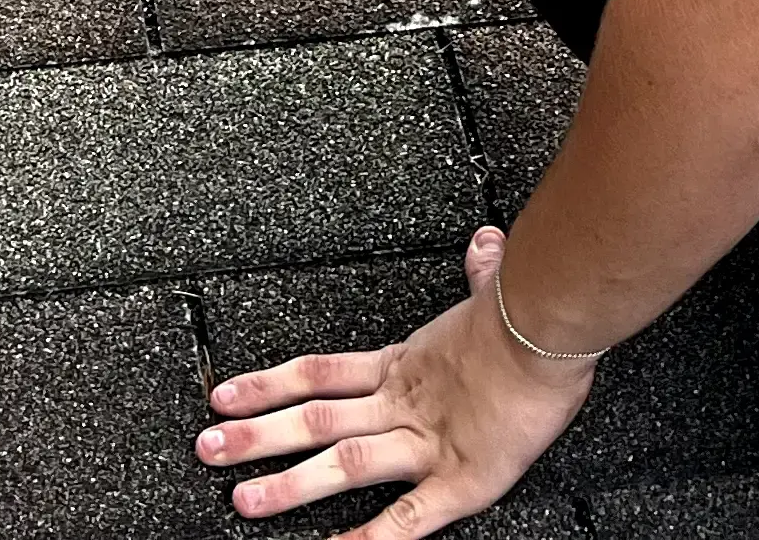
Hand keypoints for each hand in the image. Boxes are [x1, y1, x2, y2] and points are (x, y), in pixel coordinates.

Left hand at [197, 226, 601, 534]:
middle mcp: (403, 404)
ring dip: (290, 485)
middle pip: (313, 420)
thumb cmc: (529, 311)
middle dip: (255, 437)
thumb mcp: (495, 287)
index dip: (266, 385)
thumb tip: (488, 245)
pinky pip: (407, 520)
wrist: (552, 327)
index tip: (222, 395)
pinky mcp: (463, 481)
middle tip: (207, 448)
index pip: (317, 374)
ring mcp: (427, 443)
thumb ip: (483, 271)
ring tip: (242, 500)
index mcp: (405, 365)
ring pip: (343, 465)